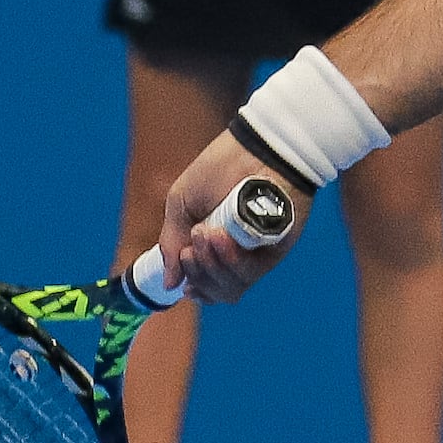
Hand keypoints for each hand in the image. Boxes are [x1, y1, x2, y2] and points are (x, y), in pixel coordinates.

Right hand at [157, 134, 312, 303]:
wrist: (256, 150)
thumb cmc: (219, 170)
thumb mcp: (182, 204)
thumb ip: (173, 243)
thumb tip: (169, 284)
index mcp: (212, 247)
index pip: (205, 285)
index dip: (195, 288)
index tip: (185, 284)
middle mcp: (235, 255)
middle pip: (215, 292)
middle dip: (196, 272)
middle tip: (191, 245)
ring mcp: (255, 255)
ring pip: (230, 288)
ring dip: (210, 266)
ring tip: (206, 233)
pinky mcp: (274, 251)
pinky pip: (248, 273)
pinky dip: (229, 260)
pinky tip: (220, 237)